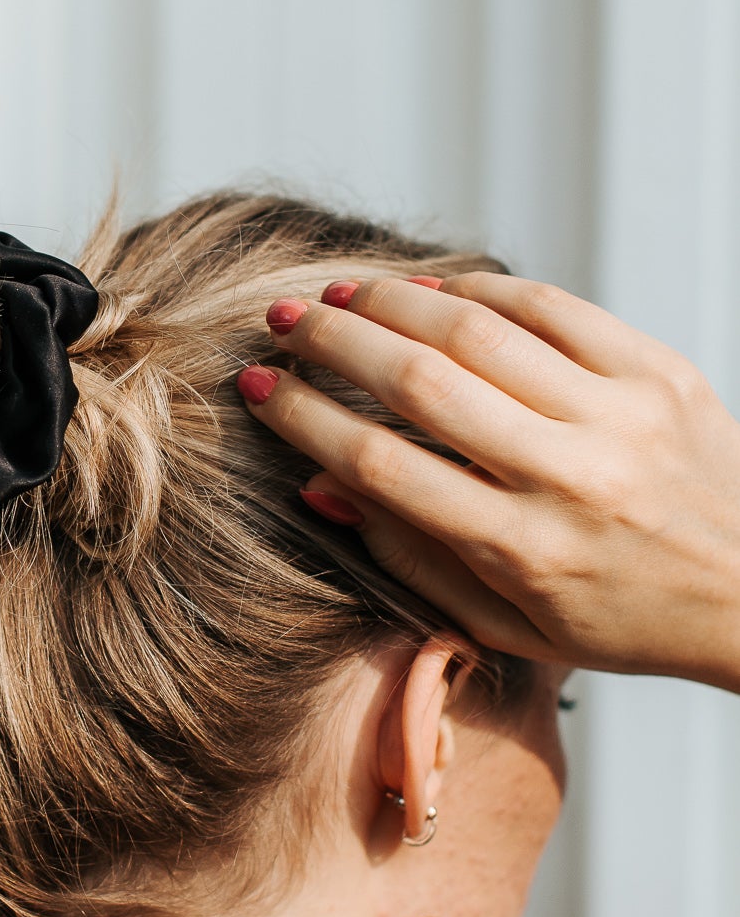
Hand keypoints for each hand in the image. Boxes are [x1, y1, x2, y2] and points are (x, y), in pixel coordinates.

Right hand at [238, 273, 739, 691]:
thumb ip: (414, 559)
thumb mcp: (510, 624)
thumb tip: (324, 487)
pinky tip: (433, 292)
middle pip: (421, 384)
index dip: (307, 420)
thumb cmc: (623, 619)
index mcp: (524, 551)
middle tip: (282, 320)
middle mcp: (569, 478)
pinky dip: (481, 292)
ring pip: (479, 332)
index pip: (385, 466)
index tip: (260, 389)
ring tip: (341, 293)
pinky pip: (553, 309)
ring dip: (393, 302)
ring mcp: (619, 416)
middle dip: (333, 343)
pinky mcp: (657, 371)